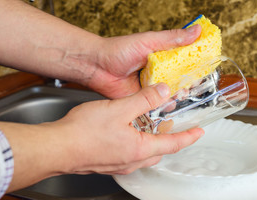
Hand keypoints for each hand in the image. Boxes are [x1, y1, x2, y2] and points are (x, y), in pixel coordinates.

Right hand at [53, 83, 203, 174]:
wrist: (56, 148)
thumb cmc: (84, 133)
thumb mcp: (119, 109)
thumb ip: (143, 99)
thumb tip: (162, 92)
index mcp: (140, 149)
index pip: (173, 144)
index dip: (188, 136)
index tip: (200, 132)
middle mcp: (131, 161)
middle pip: (159, 150)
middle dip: (168, 138)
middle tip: (172, 124)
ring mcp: (118, 164)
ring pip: (143, 152)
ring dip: (150, 140)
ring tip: (149, 124)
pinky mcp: (106, 162)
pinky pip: (129, 153)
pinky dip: (135, 142)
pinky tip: (125, 130)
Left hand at [87, 25, 200, 98]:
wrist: (97, 67)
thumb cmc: (118, 50)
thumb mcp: (149, 40)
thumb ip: (173, 38)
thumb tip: (197, 30)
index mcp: (161, 55)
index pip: (184, 60)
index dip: (196, 64)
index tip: (208, 66)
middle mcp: (158, 71)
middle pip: (180, 79)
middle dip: (189, 83)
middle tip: (195, 85)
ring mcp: (151, 85)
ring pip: (170, 93)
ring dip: (177, 95)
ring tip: (182, 94)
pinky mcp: (143, 98)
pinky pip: (157, 104)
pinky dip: (164, 106)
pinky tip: (168, 105)